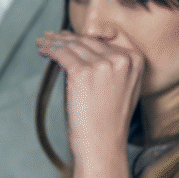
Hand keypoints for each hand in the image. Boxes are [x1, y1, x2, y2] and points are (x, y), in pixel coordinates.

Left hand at [36, 31, 143, 170]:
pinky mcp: (81, 73)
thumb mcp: (122, 85)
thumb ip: (112, 64)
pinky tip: (42, 50)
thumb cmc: (107, 118)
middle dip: (65, 38)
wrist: (102, 142)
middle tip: (50, 37)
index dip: (84, 35)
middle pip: (86, 40)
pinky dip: (49, 49)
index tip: (69, 35)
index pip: (105, 37)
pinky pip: (60, 53)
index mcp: (136, 60)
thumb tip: (83, 45)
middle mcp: (121, 59)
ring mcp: (102, 65)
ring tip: (43, 42)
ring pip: (71, 45)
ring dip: (54, 42)